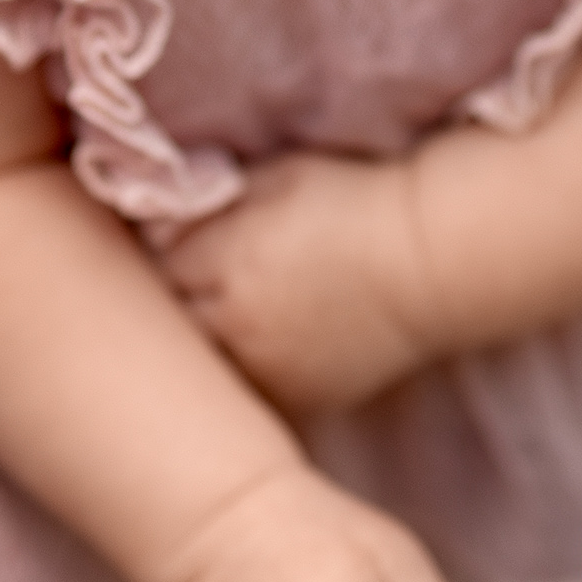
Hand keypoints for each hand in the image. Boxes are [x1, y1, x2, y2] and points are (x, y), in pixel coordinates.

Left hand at [158, 150, 434, 413]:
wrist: (429, 262)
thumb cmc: (351, 205)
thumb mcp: (274, 179)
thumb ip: (208, 203)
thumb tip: (152, 230)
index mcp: (226, 262)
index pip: (153, 273)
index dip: (158, 261)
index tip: (166, 252)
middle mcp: (238, 326)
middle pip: (172, 328)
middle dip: (172, 308)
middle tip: (182, 290)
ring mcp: (269, 373)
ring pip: (206, 368)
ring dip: (204, 347)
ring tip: (228, 316)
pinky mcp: (299, 402)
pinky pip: (248, 393)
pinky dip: (243, 373)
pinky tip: (258, 345)